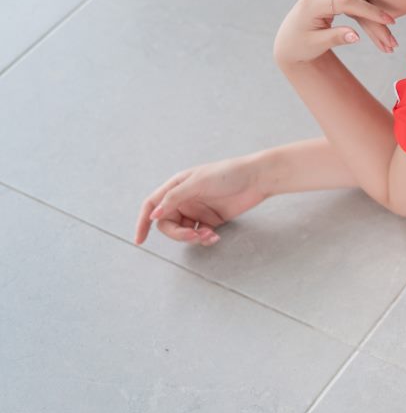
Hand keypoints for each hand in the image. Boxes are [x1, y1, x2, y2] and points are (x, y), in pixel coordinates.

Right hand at [133, 155, 267, 246]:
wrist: (258, 178)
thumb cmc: (228, 173)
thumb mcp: (198, 182)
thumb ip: (174, 198)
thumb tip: (154, 214)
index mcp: (177, 186)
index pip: (152, 204)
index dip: (143, 221)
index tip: (140, 239)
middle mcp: (184, 198)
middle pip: (168, 223)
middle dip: (177, 233)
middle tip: (193, 235)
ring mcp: (198, 210)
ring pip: (183, 231)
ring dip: (192, 238)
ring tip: (208, 235)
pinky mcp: (211, 219)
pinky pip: (199, 234)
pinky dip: (204, 239)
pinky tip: (214, 237)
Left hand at [273, 0, 397, 65]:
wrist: (289, 42)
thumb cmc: (298, 45)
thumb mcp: (315, 45)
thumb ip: (335, 38)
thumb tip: (356, 36)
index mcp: (312, 2)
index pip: (346, 2)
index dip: (369, 12)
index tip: (388, 22)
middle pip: (356, 6)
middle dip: (376, 25)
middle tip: (392, 44)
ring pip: (360, 7)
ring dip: (376, 26)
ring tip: (389, 44)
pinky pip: (356, 7)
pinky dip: (368, 21)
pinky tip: (381, 35)